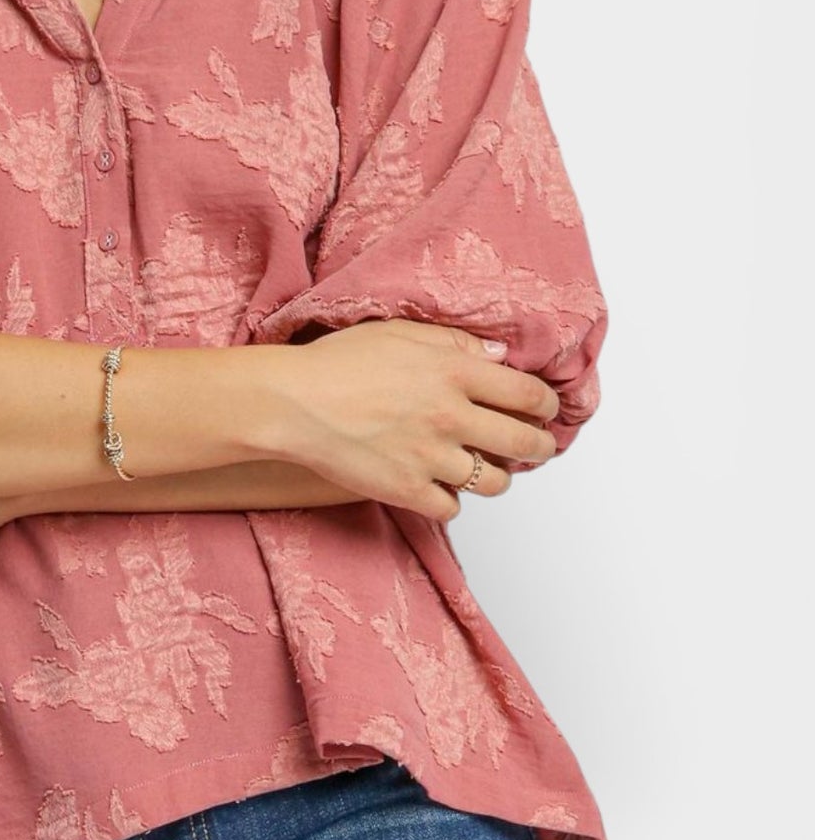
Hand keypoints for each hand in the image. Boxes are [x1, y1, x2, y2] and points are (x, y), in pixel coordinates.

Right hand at [274, 320, 561, 521]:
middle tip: (536, 446)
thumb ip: (455, 342)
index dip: (548, 405)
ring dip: (495, 475)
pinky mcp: (407, 490)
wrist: (292, 403)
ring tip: (482, 466)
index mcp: (454, 372)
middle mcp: (451, 416)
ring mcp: (431, 458)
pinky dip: (448, 498)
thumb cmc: (338, 362)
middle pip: (524, 443)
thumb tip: (498, 355)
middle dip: (539, 446)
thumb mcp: (399, 333)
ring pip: (494, 482)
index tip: (546, 410)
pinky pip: (451, 507)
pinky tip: (437, 482)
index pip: (529, 394)